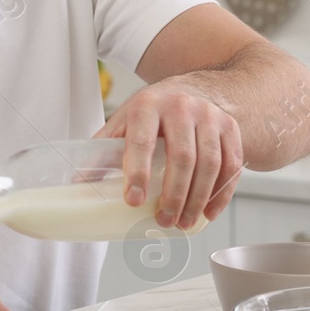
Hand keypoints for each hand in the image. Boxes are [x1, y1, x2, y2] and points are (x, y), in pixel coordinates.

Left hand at [97, 74, 243, 229]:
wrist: (193, 88)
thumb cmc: (153, 111)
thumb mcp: (124, 122)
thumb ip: (103, 150)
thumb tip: (78, 182)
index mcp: (147, 105)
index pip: (142, 142)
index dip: (137, 173)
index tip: (133, 201)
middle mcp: (181, 107)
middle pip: (182, 157)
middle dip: (174, 195)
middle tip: (163, 220)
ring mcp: (210, 116)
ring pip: (210, 163)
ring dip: (198, 199)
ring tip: (184, 222)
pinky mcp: (230, 128)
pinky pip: (232, 165)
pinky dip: (222, 193)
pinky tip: (209, 211)